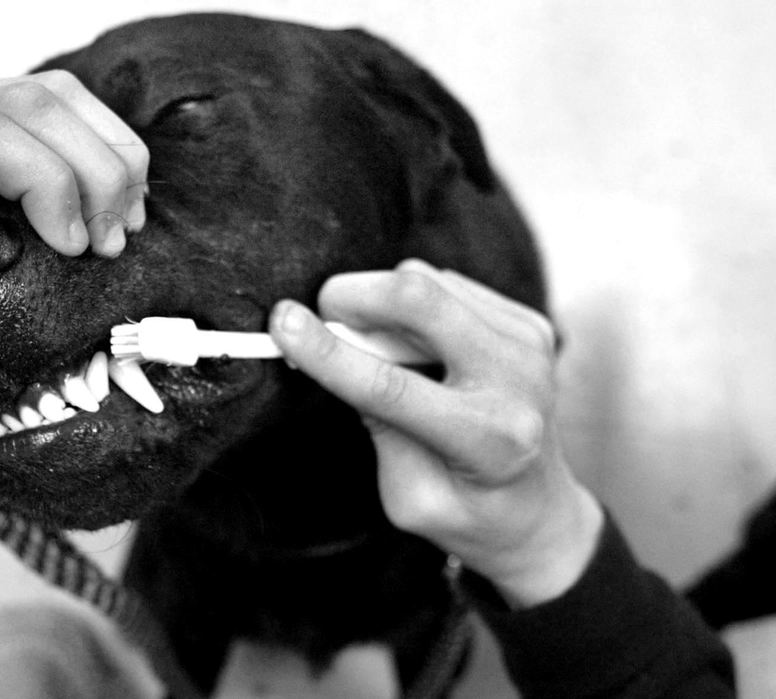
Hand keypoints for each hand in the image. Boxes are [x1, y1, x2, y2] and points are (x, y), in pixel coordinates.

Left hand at [0, 71, 149, 482]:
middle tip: (114, 247)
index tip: (78, 248)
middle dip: (91, 172)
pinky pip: (61, 105)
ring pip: (51, 95)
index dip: (45, 179)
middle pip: (23, 104)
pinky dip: (107, 150)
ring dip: (110, 158)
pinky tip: (119, 207)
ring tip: (124, 229)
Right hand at [269, 259, 602, 607]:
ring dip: (383, 307)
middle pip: (420, 300)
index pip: (391, 386)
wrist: (539, 511)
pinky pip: (447, 286)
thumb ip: (378, 427)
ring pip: (428, 283)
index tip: (281, 321)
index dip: (327, 352)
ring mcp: (529, 343)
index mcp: (489, 440)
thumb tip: (340, 351)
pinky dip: (413, 306)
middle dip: (352, 296)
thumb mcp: (408, 499)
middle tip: (318, 315)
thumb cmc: (466, 513)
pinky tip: (416, 347)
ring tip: (378, 351)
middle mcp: (519, 380)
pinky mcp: (527, 323)